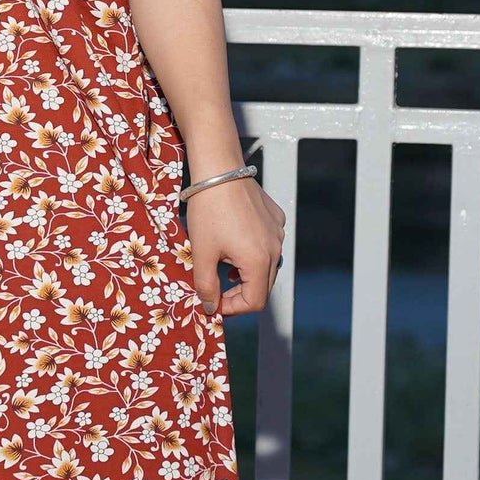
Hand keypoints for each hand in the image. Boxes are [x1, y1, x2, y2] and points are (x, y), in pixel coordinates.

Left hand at [187, 174, 285, 317]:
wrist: (218, 171)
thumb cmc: (208, 211)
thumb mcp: (201, 253)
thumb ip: (206, 286)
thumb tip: (211, 308)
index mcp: (259, 261)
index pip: (254, 302)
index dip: (232, 308)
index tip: (214, 302)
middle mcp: (275, 248)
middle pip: (263, 286)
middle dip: (239, 293)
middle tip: (216, 288)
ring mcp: (278, 232)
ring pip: (267, 265)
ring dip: (246, 273)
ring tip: (223, 264)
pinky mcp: (276, 218)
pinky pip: (269, 243)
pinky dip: (253, 251)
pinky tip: (234, 241)